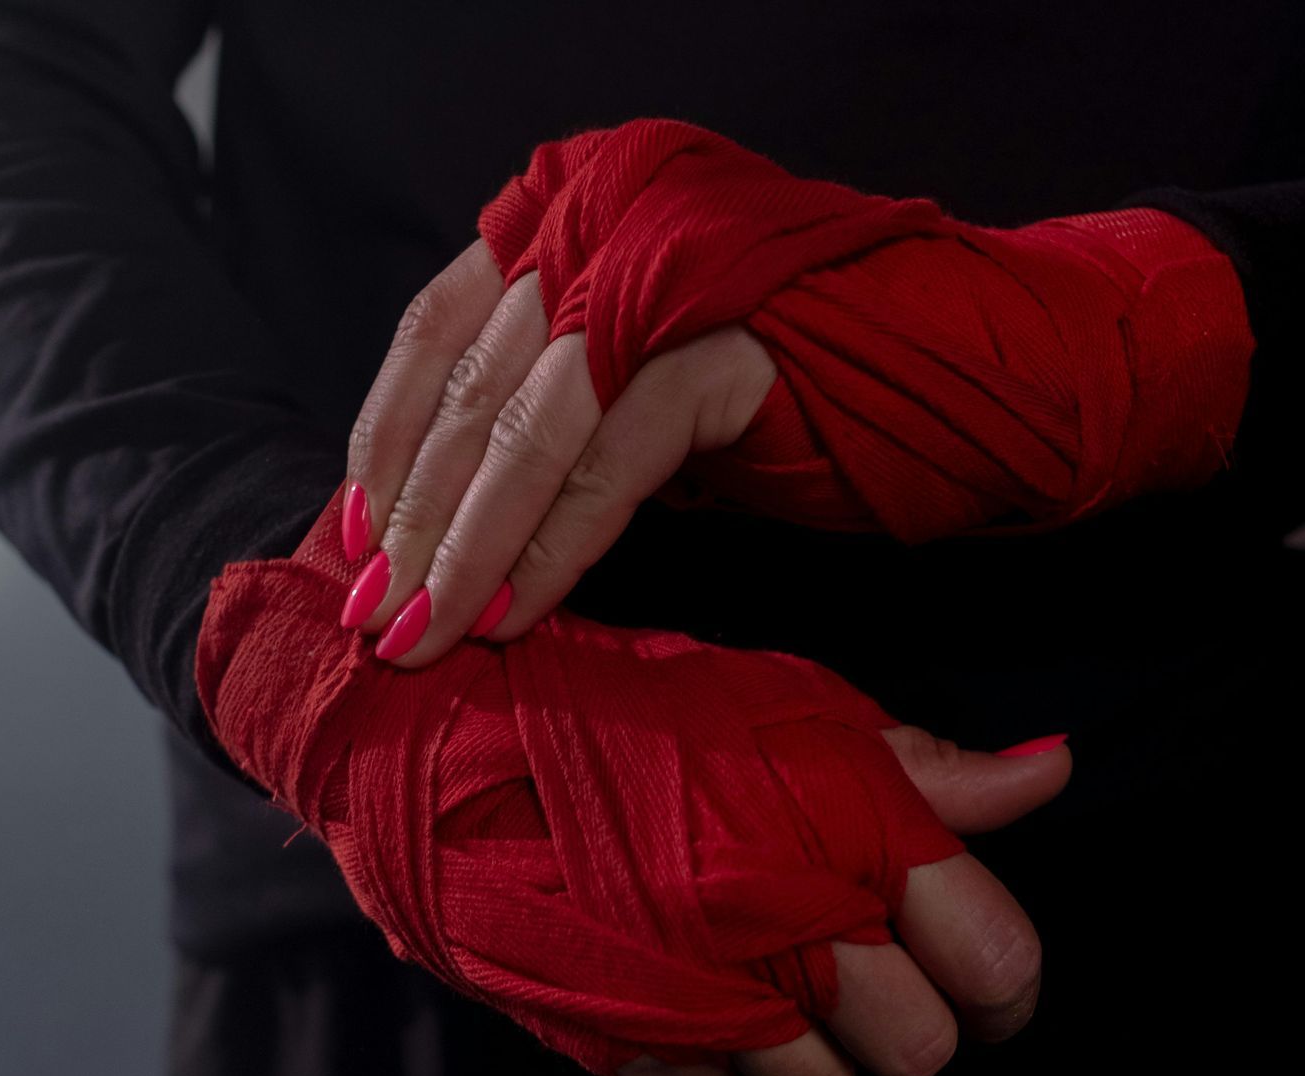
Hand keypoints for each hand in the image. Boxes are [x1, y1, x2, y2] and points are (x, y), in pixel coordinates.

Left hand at [340, 237, 777, 664]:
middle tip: (377, 611)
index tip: (353, 532)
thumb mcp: (643, 382)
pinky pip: (607, 464)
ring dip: (464, 545)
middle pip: (471, 388)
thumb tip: (439, 509)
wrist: (951, 368)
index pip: (440, 329)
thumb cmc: (801, 390)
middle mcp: (606, 226)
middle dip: (414, 515)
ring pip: (524, 429)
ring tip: (426, 628)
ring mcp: (664, 277)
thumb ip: (551, 408)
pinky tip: (513, 613)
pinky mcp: (722, 345)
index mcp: (573, 217)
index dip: (385, 438)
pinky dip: (551, 549)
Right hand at [618, 724, 1070, 1075]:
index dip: (1008, 977)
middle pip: (921, 1046)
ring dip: (822, 1047)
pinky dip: (729, 1056)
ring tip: (784, 977)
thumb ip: (928, 766)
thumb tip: (1051, 770)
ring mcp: (703, 1000)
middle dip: (916, 1016)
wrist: (458, 753)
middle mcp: (783, 928)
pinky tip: (707, 986)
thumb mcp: (798, 709)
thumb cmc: (638, 713)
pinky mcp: (631, 1045)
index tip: (992, 974)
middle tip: (883, 971)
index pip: (994, 956)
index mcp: (844, 834)